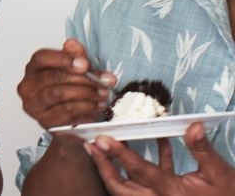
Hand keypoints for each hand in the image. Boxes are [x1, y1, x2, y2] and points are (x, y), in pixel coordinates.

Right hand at [18, 38, 114, 128]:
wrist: (74, 122)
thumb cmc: (71, 92)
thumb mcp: (77, 70)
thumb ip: (75, 55)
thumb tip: (72, 43)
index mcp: (32, 70)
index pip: (40, 58)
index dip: (62, 58)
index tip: (84, 63)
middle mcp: (27, 87)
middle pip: (52, 77)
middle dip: (81, 78)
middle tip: (102, 80)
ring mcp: (33, 105)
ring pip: (59, 94)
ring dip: (86, 93)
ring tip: (102, 93)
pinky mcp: (44, 121)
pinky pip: (65, 111)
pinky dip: (85, 107)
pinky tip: (96, 105)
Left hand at [85, 122, 234, 194]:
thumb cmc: (228, 195)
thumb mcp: (219, 173)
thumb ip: (202, 149)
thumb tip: (193, 126)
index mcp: (173, 193)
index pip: (140, 171)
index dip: (119, 153)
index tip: (102, 139)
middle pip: (120, 187)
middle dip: (103, 166)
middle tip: (92, 145)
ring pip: (126, 187)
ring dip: (114, 166)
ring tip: (106, 144)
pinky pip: (144, 182)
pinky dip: (140, 165)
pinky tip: (153, 141)